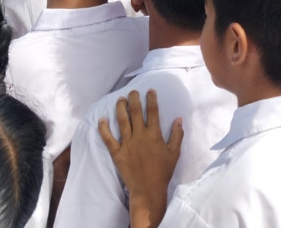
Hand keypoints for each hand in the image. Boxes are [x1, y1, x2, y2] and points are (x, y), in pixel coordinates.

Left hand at [99, 90, 181, 227]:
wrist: (148, 189)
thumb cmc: (163, 171)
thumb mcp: (174, 153)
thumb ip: (177, 135)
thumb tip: (179, 119)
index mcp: (154, 135)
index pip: (153, 112)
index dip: (151, 99)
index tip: (150, 90)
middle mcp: (139, 136)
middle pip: (135, 112)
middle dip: (134, 99)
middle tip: (133, 91)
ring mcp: (127, 144)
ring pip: (122, 121)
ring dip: (120, 108)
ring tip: (120, 99)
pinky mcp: (117, 153)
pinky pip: (108, 139)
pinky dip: (103, 128)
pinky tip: (101, 120)